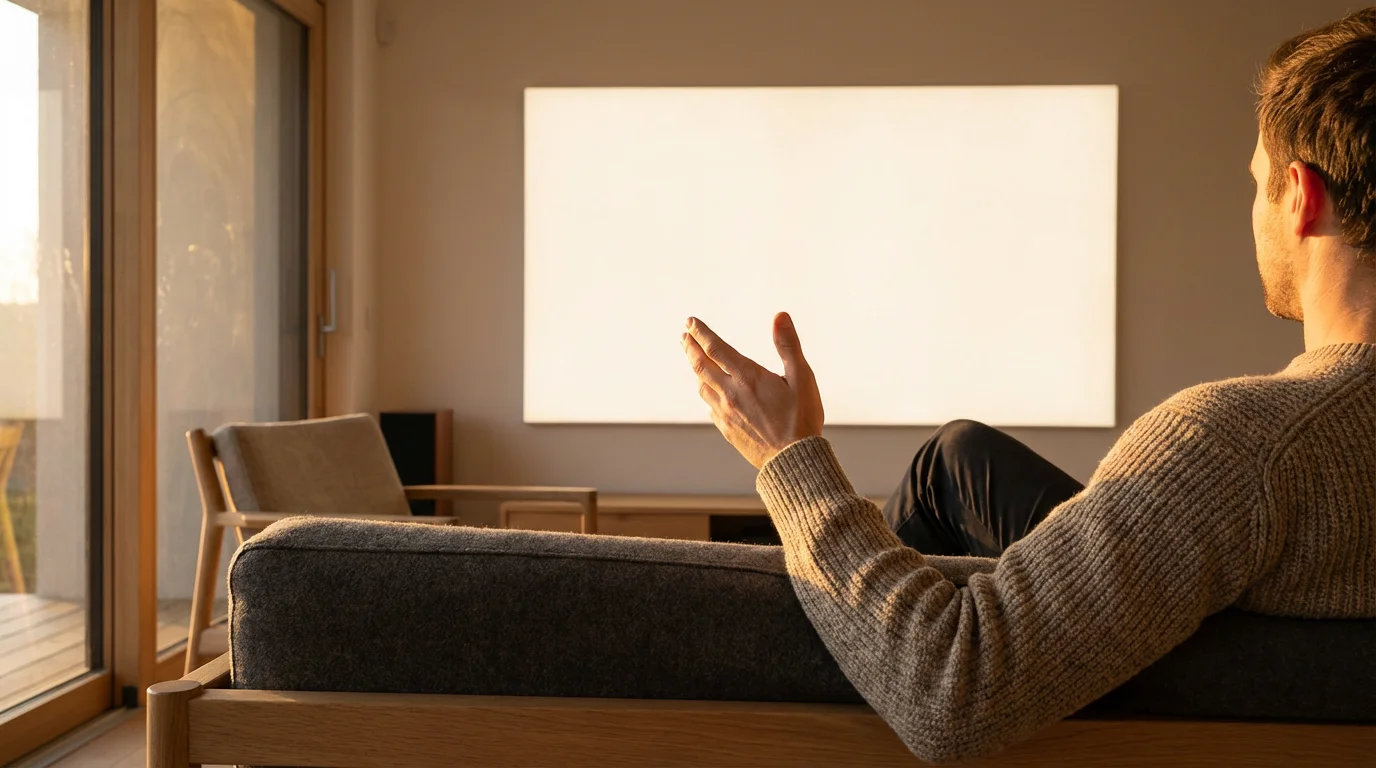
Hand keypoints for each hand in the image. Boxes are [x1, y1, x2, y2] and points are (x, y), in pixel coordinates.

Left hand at [682, 313, 824, 468]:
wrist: (793, 460)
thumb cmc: (802, 418)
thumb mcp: (802, 377)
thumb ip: (788, 345)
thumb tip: (780, 315)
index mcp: (748, 377)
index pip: (716, 348)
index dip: (701, 333)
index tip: (690, 322)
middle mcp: (731, 394)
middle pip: (701, 365)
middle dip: (690, 348)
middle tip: (684, 336)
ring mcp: (726, 414)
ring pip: (702, 386)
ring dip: (696, 369)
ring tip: (694, 359)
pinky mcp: (727, 429)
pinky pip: (710, 406)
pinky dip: (706, 392)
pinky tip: (710, 392)